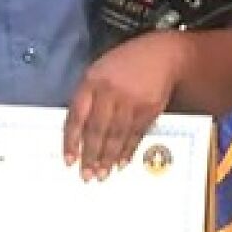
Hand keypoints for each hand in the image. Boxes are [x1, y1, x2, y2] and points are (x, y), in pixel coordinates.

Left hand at [63, 32, 187, 180]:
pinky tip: (121, 163)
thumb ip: (88, 95)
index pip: (77, 115)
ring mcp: (131, 101)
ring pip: (116, 135)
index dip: (71, 140)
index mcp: (92, 81)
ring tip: (102, 175)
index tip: (69, 160)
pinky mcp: (149, 109)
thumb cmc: (125, 63)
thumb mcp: (99, 70)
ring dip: (108, 158)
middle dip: (91, 155)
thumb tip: (79, 129)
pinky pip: (135, 134)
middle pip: (97, 129)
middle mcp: (109, 92)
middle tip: (86, 176)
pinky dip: (127, 150)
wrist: (162, 55)